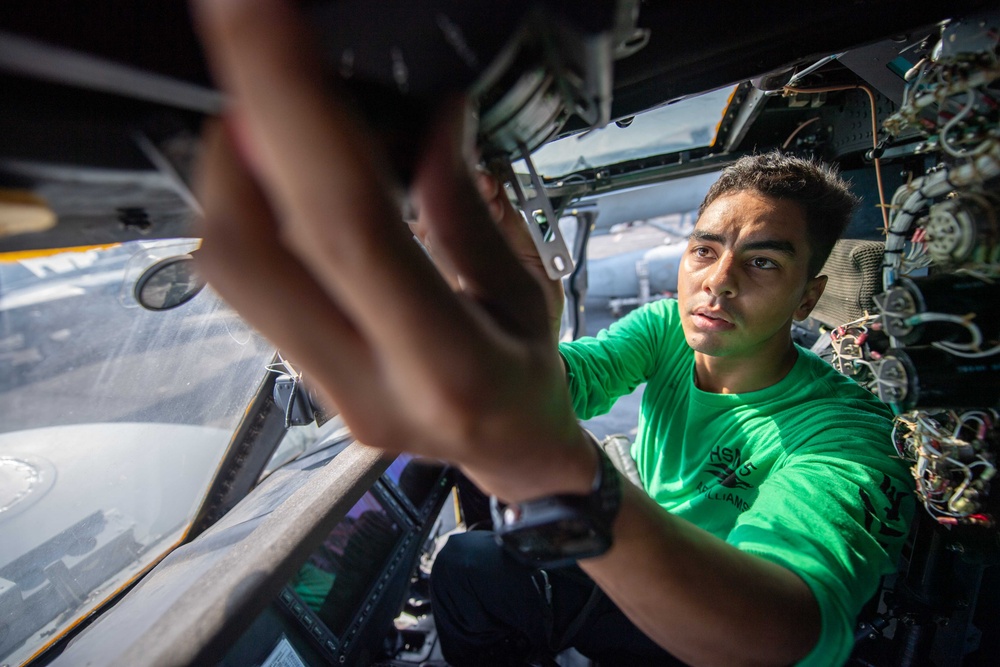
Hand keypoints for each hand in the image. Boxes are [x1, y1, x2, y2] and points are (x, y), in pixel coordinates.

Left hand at [191, 0, 594, 500]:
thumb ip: (468, 212)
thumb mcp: (528, 297)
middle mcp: (364, 383)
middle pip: (254, 244)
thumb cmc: (532, 387)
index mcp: (445, 365)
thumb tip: (433, 120)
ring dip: (234, 165)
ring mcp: (318, 387)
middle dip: (238, 122)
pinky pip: (242, 284)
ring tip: (274, 105)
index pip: (346, 225)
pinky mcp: (294, 374)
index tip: (264, 27)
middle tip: (256, 41)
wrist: (509, 459)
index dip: (295, 117)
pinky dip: (243, 206)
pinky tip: (275, 166)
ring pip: (230, 266)